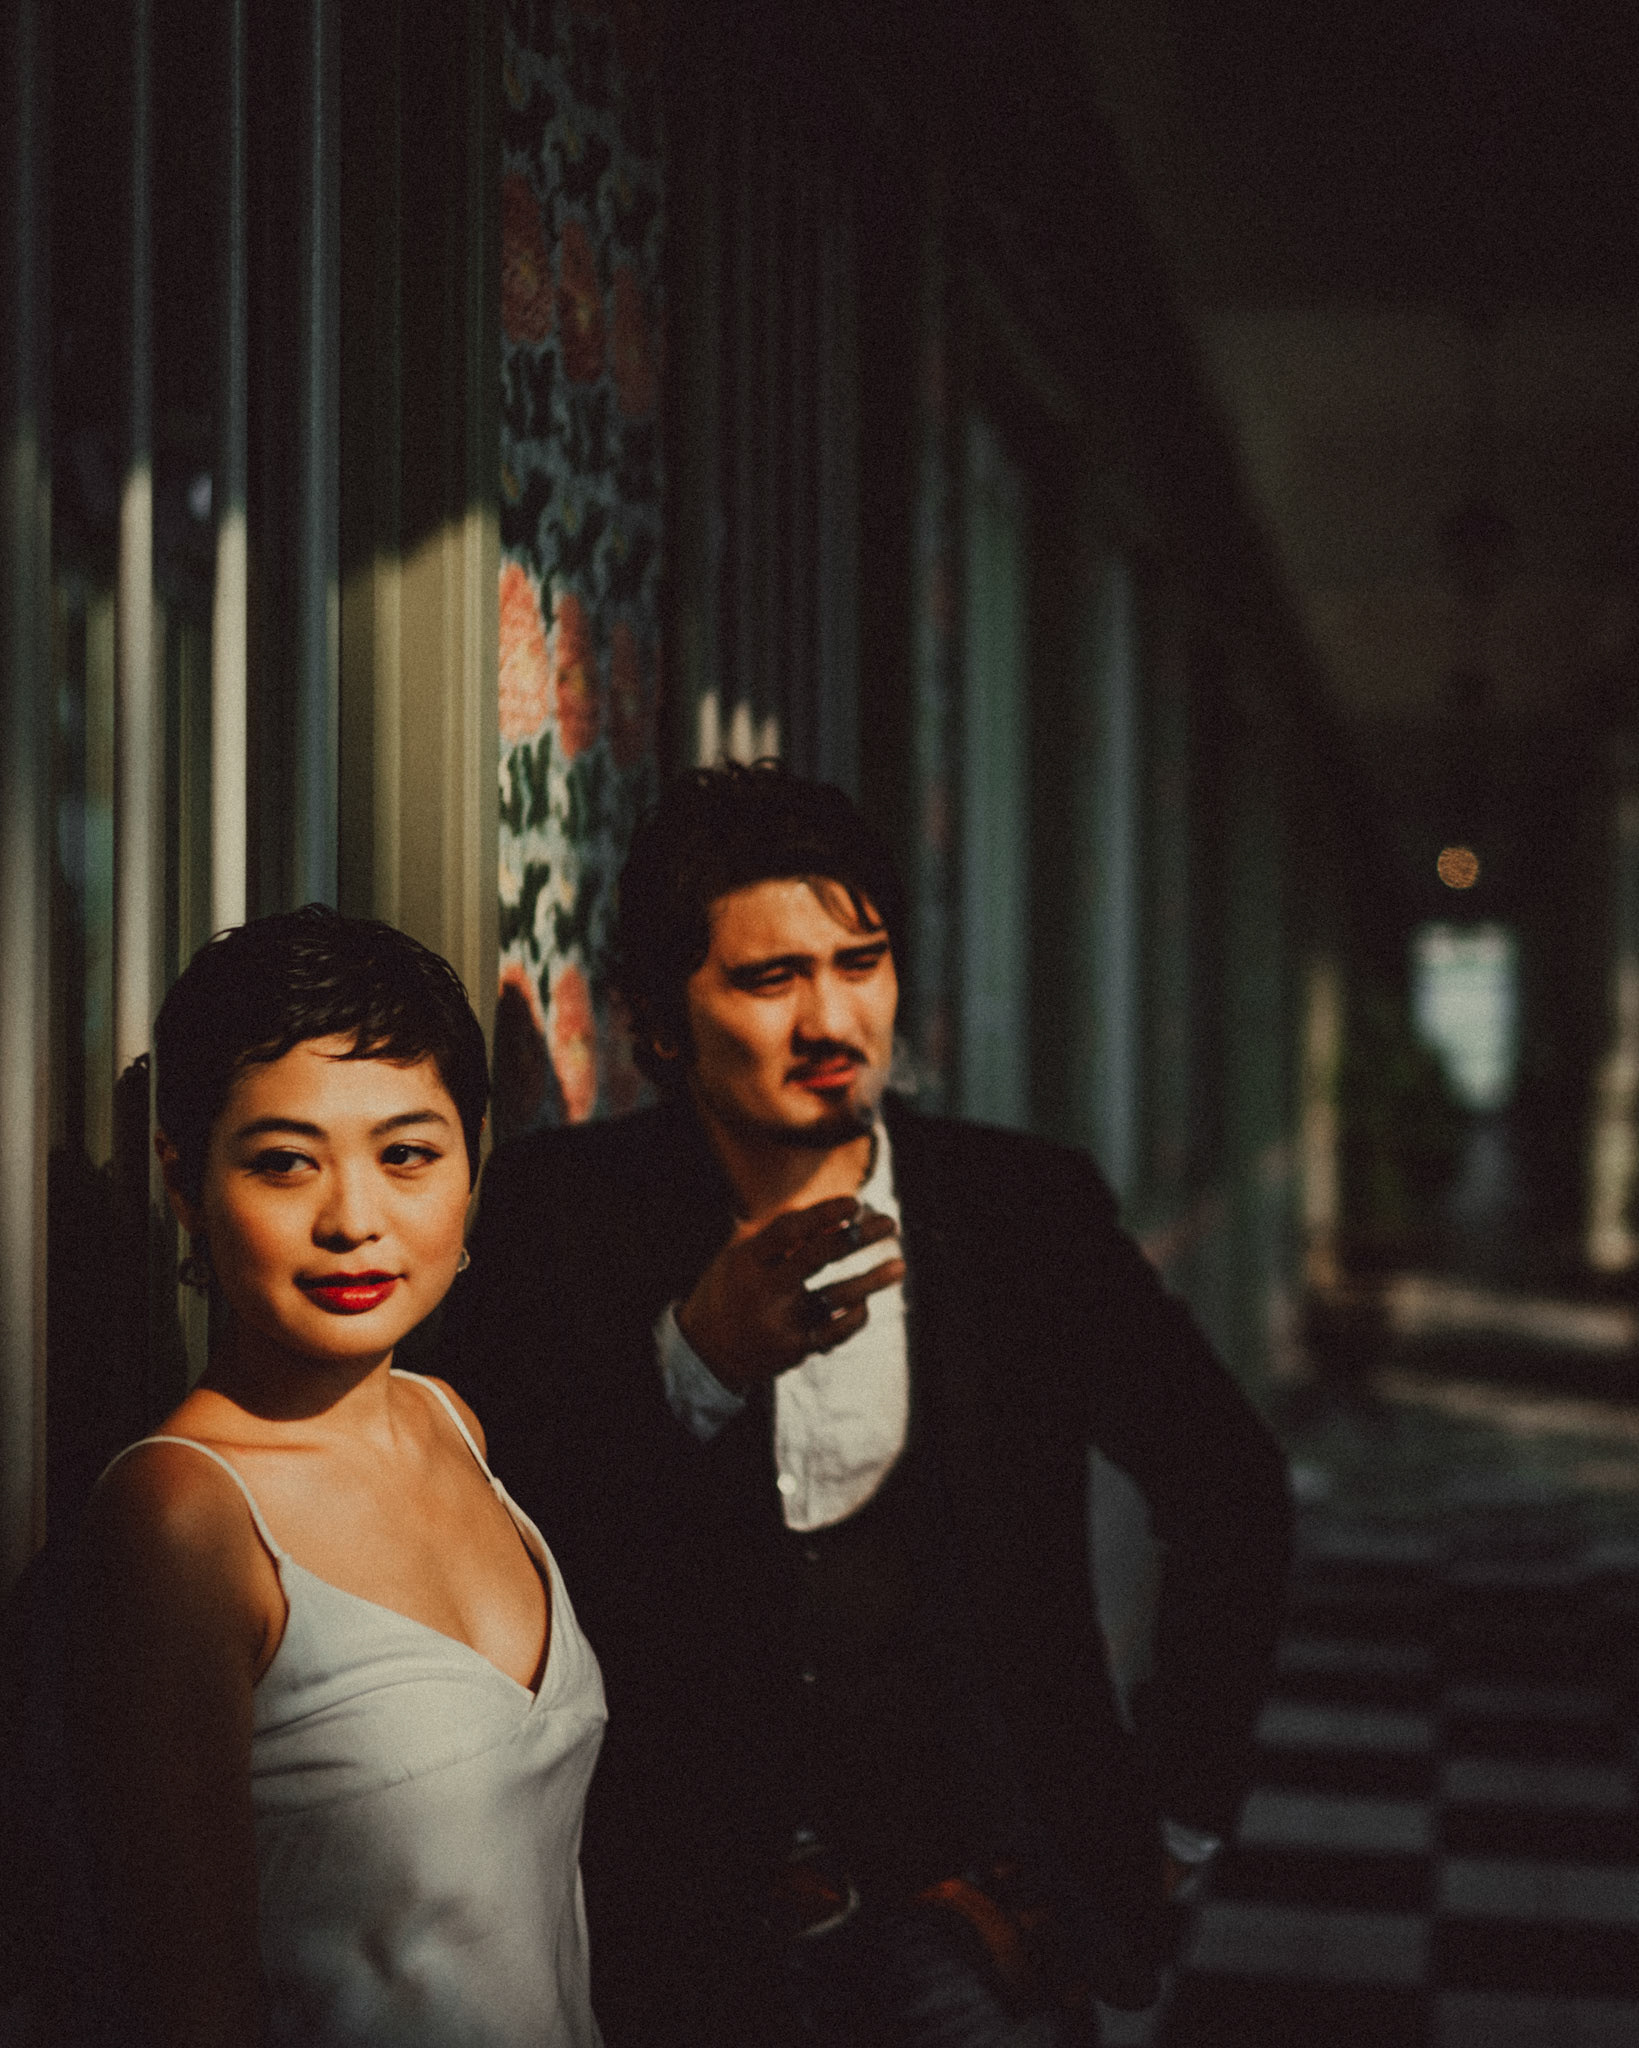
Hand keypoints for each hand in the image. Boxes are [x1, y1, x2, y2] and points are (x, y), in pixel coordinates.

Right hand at [676, 1197, 903, 1393]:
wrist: (707, 1351)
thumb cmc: (735, 1288)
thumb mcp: (743, 1256)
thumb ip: (782, 1236)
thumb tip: (837, 1215)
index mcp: (746, 1260)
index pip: (789, 1229)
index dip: (823, 1213)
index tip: (855, 1202)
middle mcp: (762, 1290)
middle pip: (817, 1257)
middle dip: (858, 1237)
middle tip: (890, 1223)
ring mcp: (779, 1322)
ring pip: (836, 1296)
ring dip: (872, 1280)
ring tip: (899, 1266)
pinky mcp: (794, 1349)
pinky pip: (836, 1331)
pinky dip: (854, 1315)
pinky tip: (866, 1302)